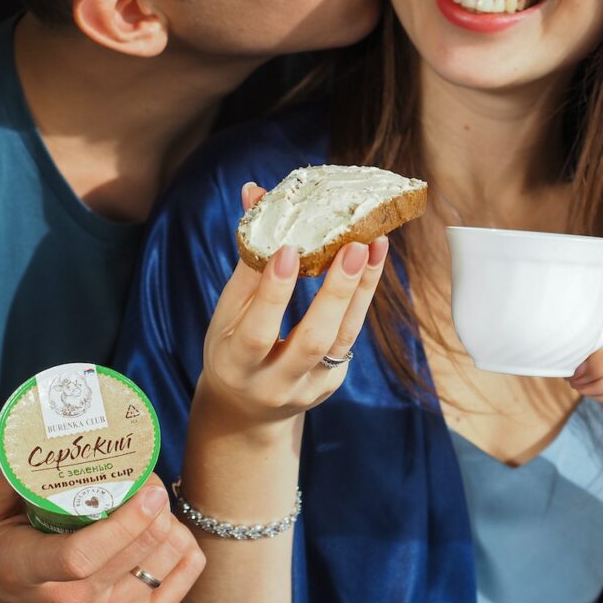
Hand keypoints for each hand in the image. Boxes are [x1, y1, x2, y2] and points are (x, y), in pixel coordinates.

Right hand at [0, 456, 204, 602]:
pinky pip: (186, 572)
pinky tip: (160, 532)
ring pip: (169, 555)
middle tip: (145, 478)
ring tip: (147, 506)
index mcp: (27, 573)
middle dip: (154, 501)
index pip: (82, 556)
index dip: (125, 521)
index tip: (148, 487)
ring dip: (168, 520)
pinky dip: (182, 544)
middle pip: (139, 547)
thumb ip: (3, 473)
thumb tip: (32, 423)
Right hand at [194, 182, 388, 435]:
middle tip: (354, 246)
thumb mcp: (227, 311)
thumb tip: (256, 192)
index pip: (257, 330)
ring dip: (362, 289)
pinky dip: (362, 296)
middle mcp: (275, 383)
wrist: (246, 411)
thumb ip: (247, 258)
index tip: (291, 249)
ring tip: (375, 244)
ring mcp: (309, 387)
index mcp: (237, 365)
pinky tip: (372, 261)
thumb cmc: (233, 348)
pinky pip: (351, 336)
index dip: (274, 291)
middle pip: (313, 340)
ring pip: (343, 338)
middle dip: (336, 292)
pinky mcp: (332, 381)